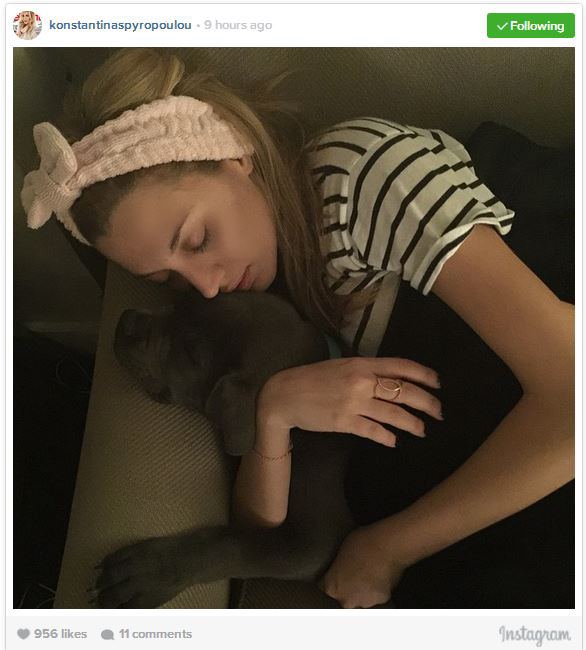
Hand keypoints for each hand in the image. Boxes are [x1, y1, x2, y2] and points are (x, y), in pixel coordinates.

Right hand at [257, 357, 441, 446]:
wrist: (284, 394)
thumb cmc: (313, 378)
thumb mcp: (341, 365)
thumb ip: (365, 370)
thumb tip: (390, 378)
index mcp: (362, 364)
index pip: (401, 366)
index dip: (423, 375)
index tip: (437, 383)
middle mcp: (361, 381)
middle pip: (404, 391)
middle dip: (426, 403)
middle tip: (439, 412)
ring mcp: (354, 403)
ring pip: (393, 414)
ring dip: (412, 424)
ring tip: (421, 430)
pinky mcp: (345, 422)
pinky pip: (373, 431)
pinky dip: (387, 437)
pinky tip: (394, 441)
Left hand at [318, 524, 407, 607]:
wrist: (386, 544)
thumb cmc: (360, 542)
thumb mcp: (340, 551)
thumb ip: (338, 568)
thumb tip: (341, 569)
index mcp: (332, 586)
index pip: (326, 590)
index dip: (333, 581)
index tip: (339, 575)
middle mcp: (346, 599)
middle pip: (344, 599)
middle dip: (348, 590)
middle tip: (355, 575)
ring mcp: (364, 602)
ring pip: (361, 600)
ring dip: (363, 592)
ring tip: (368, 575)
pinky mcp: (381, 600)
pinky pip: (377, 596)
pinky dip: (378, 589)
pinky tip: (380, 576)